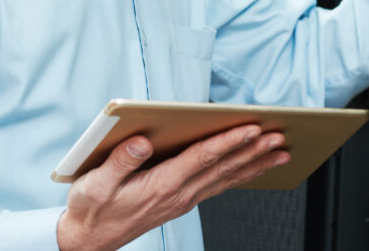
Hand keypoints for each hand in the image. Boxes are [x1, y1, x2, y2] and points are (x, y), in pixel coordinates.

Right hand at [56, 124, 288, 250]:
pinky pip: (218, 185)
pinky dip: (241, 175)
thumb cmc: (91, 209)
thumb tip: (141, 140)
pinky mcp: (181, 201)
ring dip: (255, 163)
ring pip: (226, 178)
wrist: (88, 241)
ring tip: (280, 152)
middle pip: (223, 167)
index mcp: (161, 185)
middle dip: (254, 150)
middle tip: (280, 136)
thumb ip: (120, 161)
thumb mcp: (95, 184)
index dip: (229, 141)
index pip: (202, 158)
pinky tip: (254, 168)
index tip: (252, 128)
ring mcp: (182, 199)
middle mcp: (178, 194)